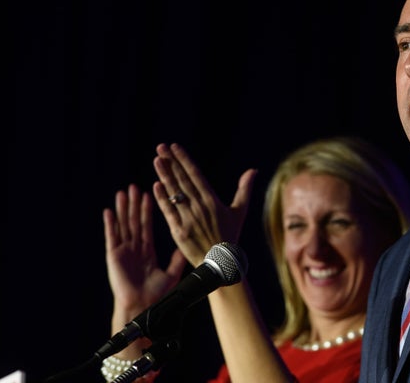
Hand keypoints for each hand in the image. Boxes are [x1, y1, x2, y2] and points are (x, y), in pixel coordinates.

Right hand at [103, 184, 187, 317]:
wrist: (143, 308)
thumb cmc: (156, 296)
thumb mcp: (171, 274)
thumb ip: (176, 259)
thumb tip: (185, 245)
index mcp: (147, 252)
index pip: (147, 226)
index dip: (147, 211)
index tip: (149, 194)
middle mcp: (134, 249)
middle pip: (134, 222)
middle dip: (134, 204)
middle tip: (134, 187)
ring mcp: (123, 252)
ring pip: (123, 225)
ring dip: (122, 209)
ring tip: (122, 192)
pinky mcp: (114, 256)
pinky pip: (112, 237)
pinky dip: (110, 224)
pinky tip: (109, 211)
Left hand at [152, 143, 256, 266]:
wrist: (221, 263)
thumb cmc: (230, 236)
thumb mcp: (239, 211)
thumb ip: (244, 189)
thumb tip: (253, 170)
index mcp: (213, 201)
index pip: (195, 175)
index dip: (184, 160)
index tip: (175, 147)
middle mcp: (200, 207)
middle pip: (183, 180)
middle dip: (171, 162)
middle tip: (161, 147)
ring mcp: (188, 219)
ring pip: (174, 193)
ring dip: (164, 175)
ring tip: (157, 160)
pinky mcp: (179, 231)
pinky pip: (168, 211)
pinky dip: (162, 198)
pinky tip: (155, 185)